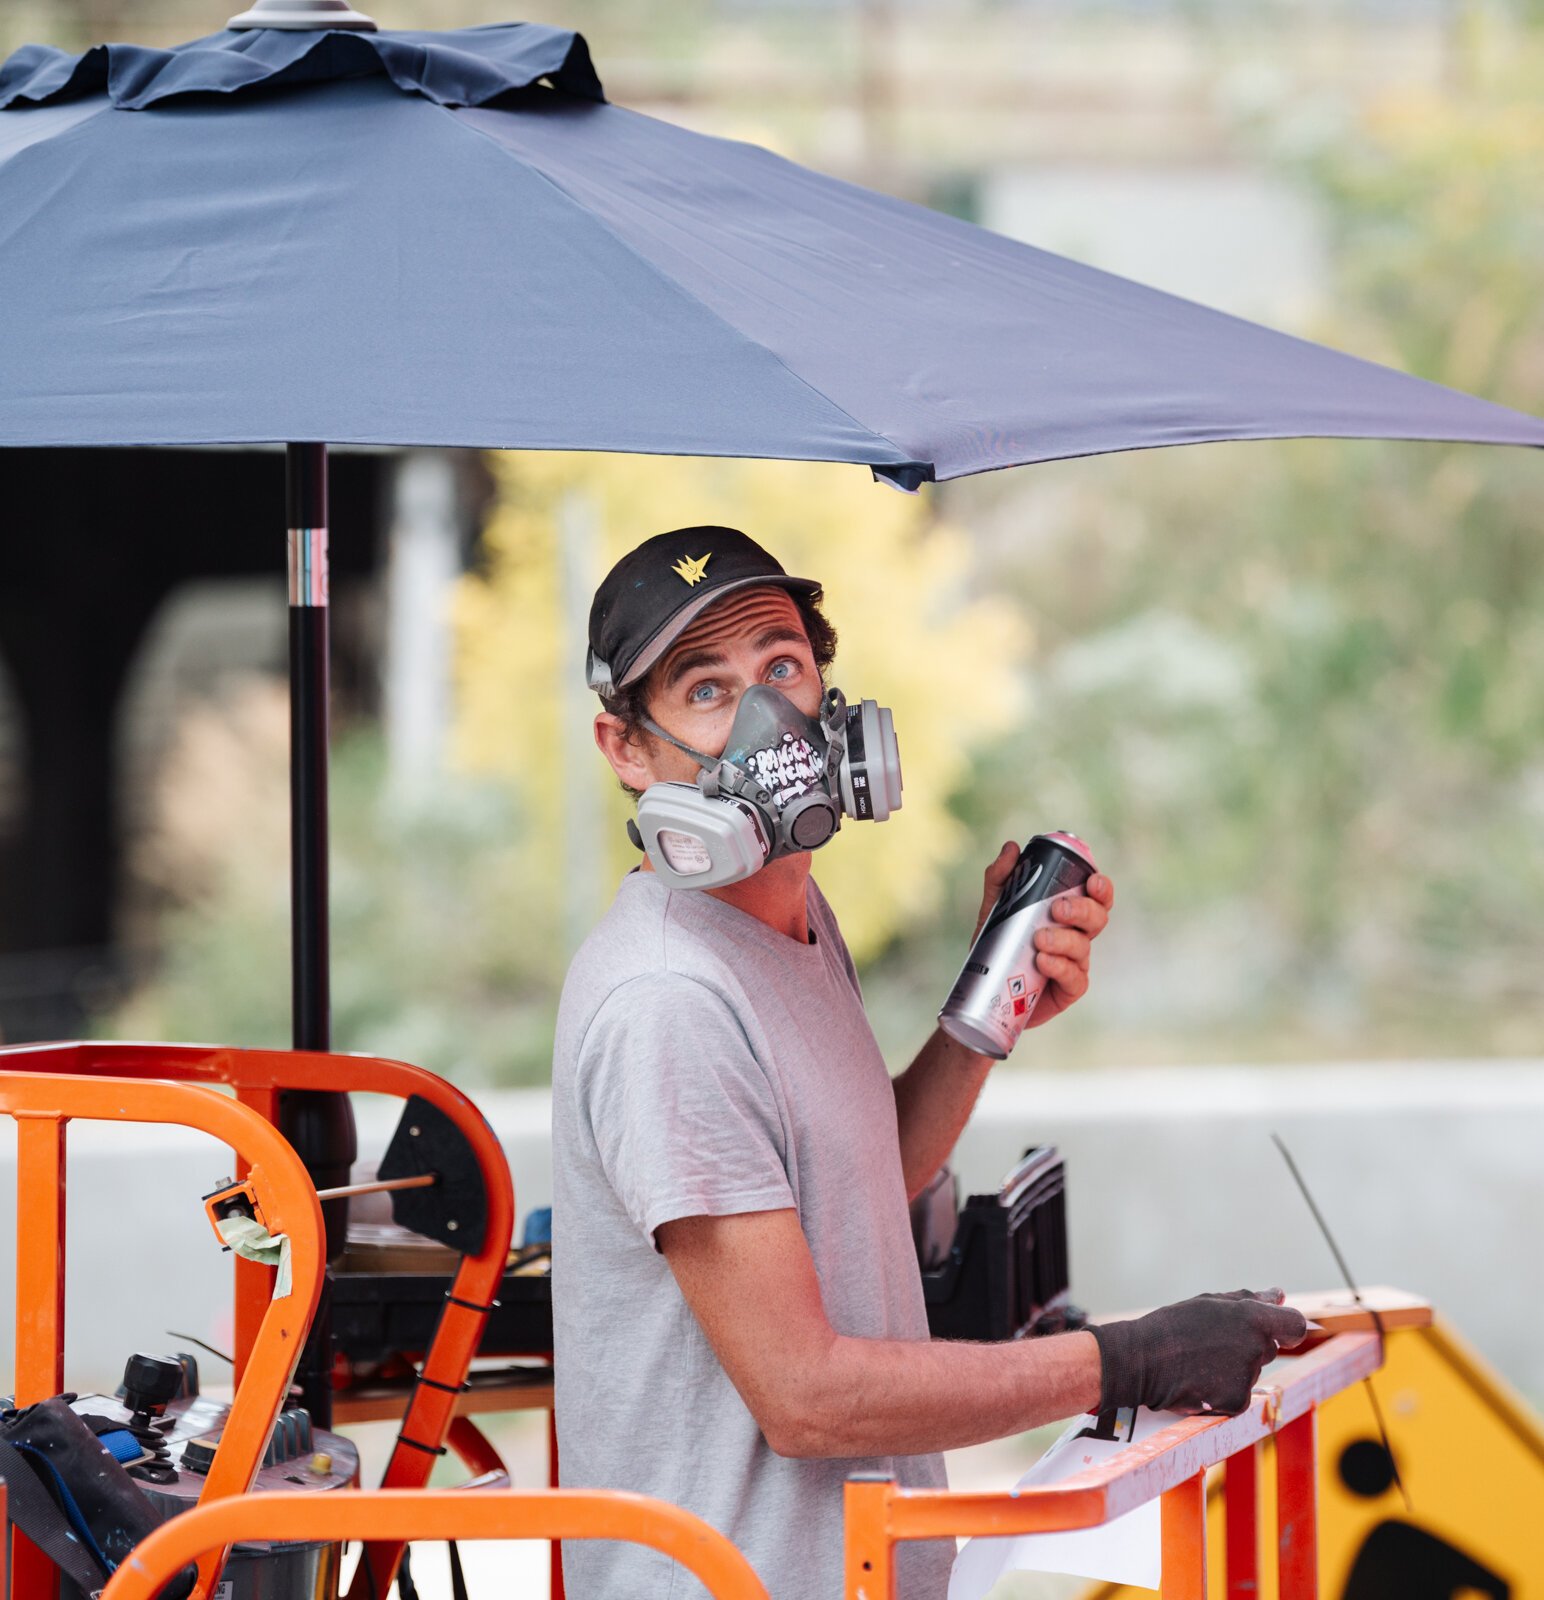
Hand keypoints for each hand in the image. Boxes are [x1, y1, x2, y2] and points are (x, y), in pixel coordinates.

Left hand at [972, 843, 1114, 1028]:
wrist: (985, 989)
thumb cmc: (998, 945)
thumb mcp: (994, 908)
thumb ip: (1001, 878)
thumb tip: (1012, 847)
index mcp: (1068, 913)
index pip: (1095, 896)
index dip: (1101, 887)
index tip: (1092, 881)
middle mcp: (1077, 935)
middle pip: (1098, 918)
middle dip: (1082, 910)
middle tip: (1057, 908)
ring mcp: (1076, 963)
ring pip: (1083, 947)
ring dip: (1063, 940)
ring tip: (1038, 939)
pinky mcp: (1069, 989)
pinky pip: (1075, 978)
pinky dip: (1060, 967)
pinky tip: (1043, 962)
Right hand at [1089, 1289, 1308, 1415]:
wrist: (1142, 1361)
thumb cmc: (1174, 1326)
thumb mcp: (1211, 1303)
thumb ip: (1251, 1299)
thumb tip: (1279, 1294)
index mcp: (1252, 1318)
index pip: (1294, 1325)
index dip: (1287, 1327)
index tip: (1277, 1331)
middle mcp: (1255, 1347)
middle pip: (1268, 1348)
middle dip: (1249, 1345)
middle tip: (1213, 1342)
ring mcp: (1247, 1377)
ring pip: (1252, 1371)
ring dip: (1234, 1367)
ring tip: (1200, 1360)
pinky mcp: (1236, 1403)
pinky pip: (1240, 1394)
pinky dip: (1224, 1390)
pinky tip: (1201, 1380)